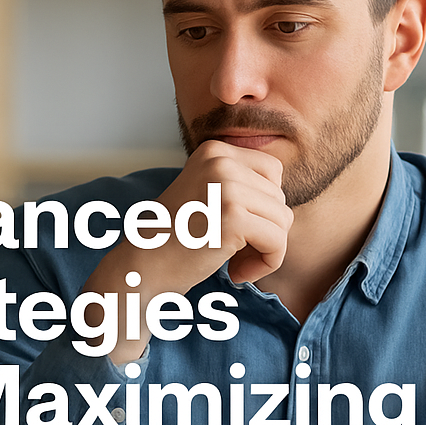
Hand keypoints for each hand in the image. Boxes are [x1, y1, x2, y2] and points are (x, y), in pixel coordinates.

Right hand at [84, 140, 293, 361]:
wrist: (141, 268)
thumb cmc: (175, 240)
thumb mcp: (206, 195)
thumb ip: (239, 185)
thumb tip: (284, 195)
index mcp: (214, 151)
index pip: (273, 172)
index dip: (264, 207)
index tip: (237, 232)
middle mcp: (221, 161)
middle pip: (280, 198)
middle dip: (265, 232)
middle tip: (234, 254)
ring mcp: (227, 187)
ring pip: (283, 220)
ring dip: (266, 250)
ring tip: (236, 264)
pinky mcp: (233, 218)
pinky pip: (277, 242)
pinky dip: (266, 263)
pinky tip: (238, 273)